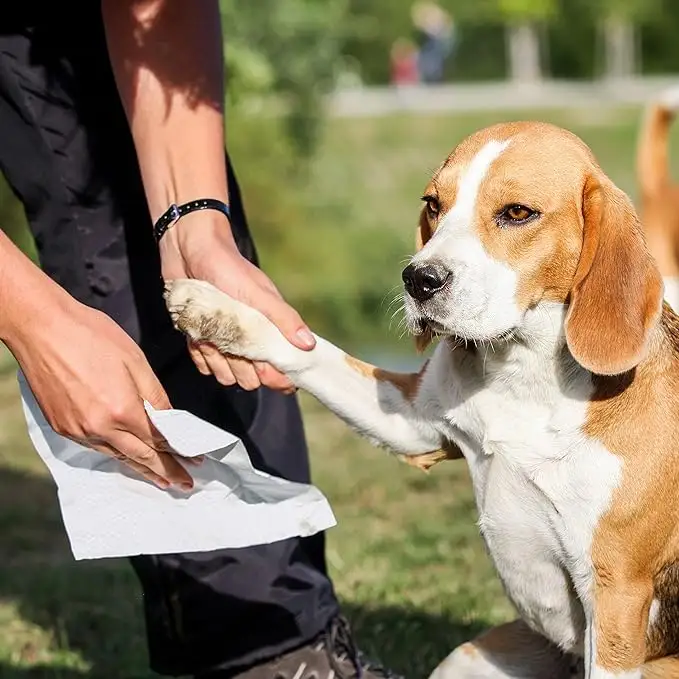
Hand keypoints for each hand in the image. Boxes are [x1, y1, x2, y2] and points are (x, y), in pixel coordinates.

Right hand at [8, 295, 195, 489]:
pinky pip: (96, 448)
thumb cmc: (91, 336)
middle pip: (140, 457)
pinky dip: (116, 455)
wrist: (41, 327)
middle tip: (185, 484)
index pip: (159, 441)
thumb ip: (155, 395)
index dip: (179, 453)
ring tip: (161, 479)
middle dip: (165, 472)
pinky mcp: (62, 427)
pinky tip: (127, 457)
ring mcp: (77, 430)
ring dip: (141, 468)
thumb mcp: (135, 361)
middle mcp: (99, 428)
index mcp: (122, 410)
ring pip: (117, 456)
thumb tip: (170, 419)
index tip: (196, 462)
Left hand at [159, 212, 314, 391]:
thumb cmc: (228, 267)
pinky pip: (203, 366)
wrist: (189, 249)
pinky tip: (200, 336)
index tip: (268, 372)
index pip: (281, 369)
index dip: (277, 376)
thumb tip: (309, 344)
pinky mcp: (202, 340)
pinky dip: (201, 355)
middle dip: (243, 369)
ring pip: (226, 376)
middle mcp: (249, 341)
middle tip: (234, 346)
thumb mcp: (259, 293)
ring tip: (213, 337)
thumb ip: (284, 318)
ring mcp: (225, 342)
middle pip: (251, 379)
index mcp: (269, 331)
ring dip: (219, 362)